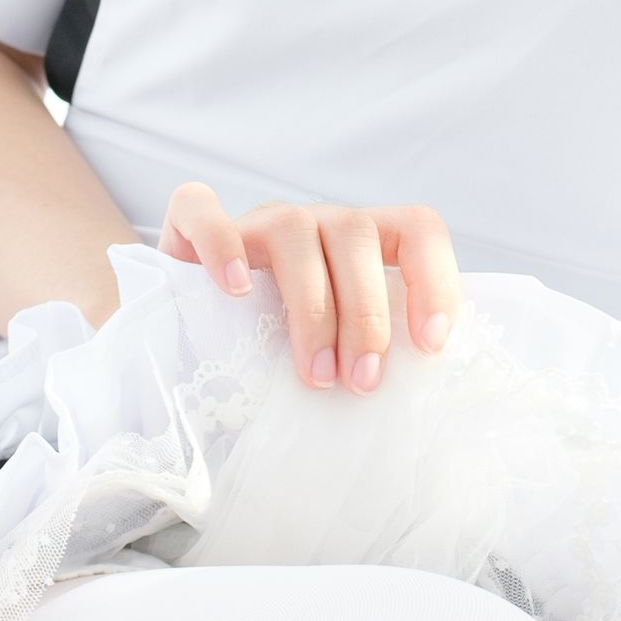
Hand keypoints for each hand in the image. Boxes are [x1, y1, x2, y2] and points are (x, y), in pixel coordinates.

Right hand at [157, 187, 460, 393]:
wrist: (186, 322)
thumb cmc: (277, 344)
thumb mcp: (336, 346)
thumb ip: (370, 354)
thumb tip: (411, 409)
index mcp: (361, 242)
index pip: (417, 228)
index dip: (434, 279)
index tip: (431, 346)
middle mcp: (315, 221)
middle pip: (357, 234)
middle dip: (366, 315)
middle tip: (362, 383)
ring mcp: (255, 219)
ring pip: (293, 229)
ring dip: (311, 306)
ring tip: (314, 376)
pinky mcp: (191, 224)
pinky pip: (203, 211)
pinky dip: (221, 245)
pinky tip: (234, 291)